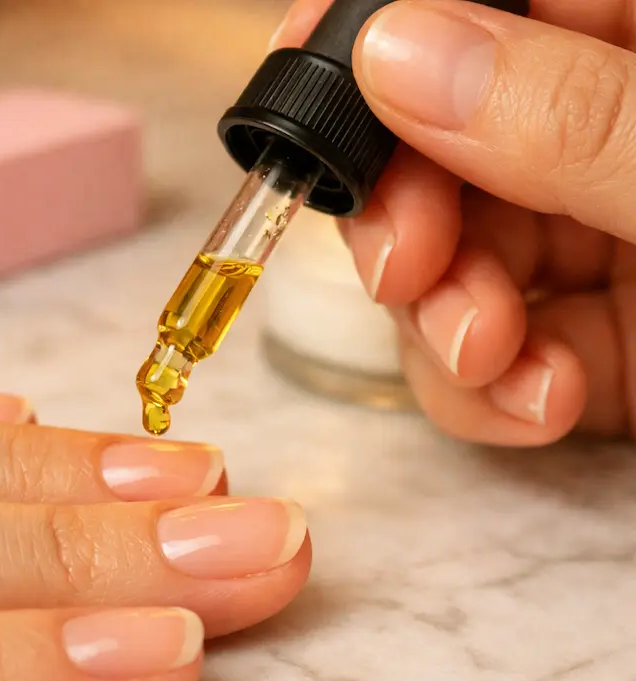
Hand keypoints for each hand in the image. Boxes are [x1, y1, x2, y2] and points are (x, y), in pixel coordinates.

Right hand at [274, 0, 635, 443]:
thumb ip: (564, 117)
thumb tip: (398, 52)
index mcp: (635, 58)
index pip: (480, 14)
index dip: (378, 40)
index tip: (309, 77)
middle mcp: (599, 150)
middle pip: (433, 158)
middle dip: (402, 225)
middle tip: (407, 267)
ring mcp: (589, 251)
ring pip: (443, 272)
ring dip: (440, 329)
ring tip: (487, 358)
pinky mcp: (587, 350)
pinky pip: (491, 366)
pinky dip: (489, 397)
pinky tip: (539, 407)